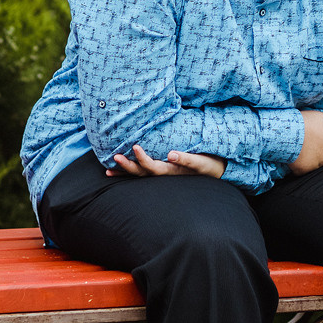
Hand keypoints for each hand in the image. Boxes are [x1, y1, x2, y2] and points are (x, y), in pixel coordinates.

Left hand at [108, 145, 225, 178]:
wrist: (215, 171)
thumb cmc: (208, 165)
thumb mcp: (201, 162)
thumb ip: (186, 159)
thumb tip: (171, 154)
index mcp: (171, 171)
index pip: (153, 166)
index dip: (143, 158)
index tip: (135, 146)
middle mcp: (163, 176)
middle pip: (141, 173)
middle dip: (127, 166)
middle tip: (114, 156)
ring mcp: (161, 175)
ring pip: (139, 175)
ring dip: (124, 173)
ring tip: (108, 171)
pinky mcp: (161, 172)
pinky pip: (142, 174)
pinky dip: (129, 173)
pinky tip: (116, 172)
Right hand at [289, 110, 322, 174]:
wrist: (286, 130)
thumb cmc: (305, 121)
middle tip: (312, 147)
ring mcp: (315, 166)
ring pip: (318, 167)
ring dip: (313, 162)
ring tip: (304, 152)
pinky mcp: (303, 171)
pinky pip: (305, 171)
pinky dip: (302, 167)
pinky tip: (297, 158)